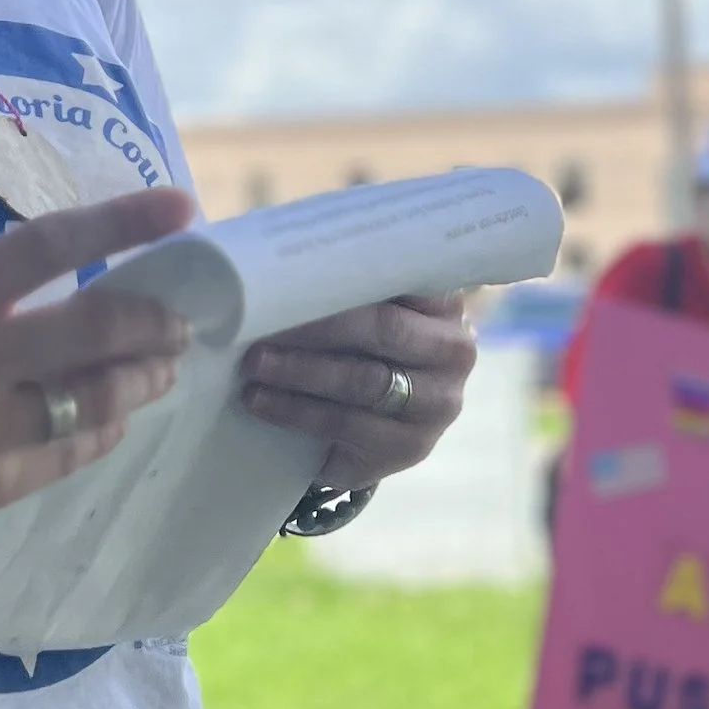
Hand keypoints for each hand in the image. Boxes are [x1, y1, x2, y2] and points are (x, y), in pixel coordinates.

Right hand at [0, 185, 196, 566]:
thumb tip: (94, 287)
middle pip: (96, 329)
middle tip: (179, 323)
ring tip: (159, 370)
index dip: (123, 221)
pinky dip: (102, 429)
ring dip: (142, 381)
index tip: (180, 207)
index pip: (50, 243)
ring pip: (98, 399)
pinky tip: (112, 419)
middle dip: (154, 324)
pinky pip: (71, 453)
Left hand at [238, 292, 476, 491]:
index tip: (294, 273)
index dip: (347, 276)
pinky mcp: (410, 448)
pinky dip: (297, 413)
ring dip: (300, 373)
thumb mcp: (366, 307)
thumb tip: (279, 259)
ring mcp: (437, 406)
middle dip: (316, 328)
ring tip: (254, 365)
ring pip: (363, 383)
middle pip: (384, 330)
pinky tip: (261, 402)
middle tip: (260, 328)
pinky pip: (348, 427)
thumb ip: (343, 282)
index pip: (402, 278)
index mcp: (445, 304)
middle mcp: (454, 354)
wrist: (377, 419)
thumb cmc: (363, 344)